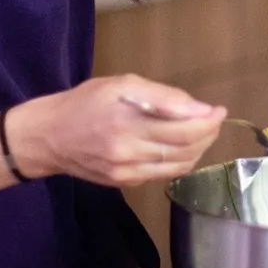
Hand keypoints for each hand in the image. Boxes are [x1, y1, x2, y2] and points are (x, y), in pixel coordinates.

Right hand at [8, 75, 225, 187]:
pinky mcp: (124, 183)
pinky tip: (179, 147)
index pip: (183, 128)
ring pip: (178, 166)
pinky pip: (163, 174)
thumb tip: (200, 109)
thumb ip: (162, 96)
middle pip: (185, 149)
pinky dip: (179, 161)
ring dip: (198, 149)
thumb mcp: (122, 85)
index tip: (218, 110)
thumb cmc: (85, 102)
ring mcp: (126, 171)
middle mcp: (128, 150)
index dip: (208, 121)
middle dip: (207, 134)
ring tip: (200, 132)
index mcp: (128, 120)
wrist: (48, 137)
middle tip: (212, 119)